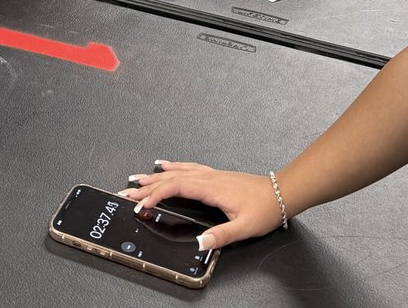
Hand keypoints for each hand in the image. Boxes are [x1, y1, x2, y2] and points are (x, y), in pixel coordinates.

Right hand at [117, 163, 283, 249]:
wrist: (280, 192)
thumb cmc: (264, 208)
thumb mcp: (244, 227)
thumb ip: (221, 235)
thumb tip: (199, 243)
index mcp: (210, 188)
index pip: (175, 188)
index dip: (155, 195)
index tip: (141, 204)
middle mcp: (207, 178)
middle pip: (170, 178)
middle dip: (147, 185)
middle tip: (127, 191)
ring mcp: (210, 175)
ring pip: (176, 172)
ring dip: (155, 175)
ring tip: (137, 177)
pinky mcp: (214, 176)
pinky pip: (186, 168)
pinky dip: (172, 166)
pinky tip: (165, 164)